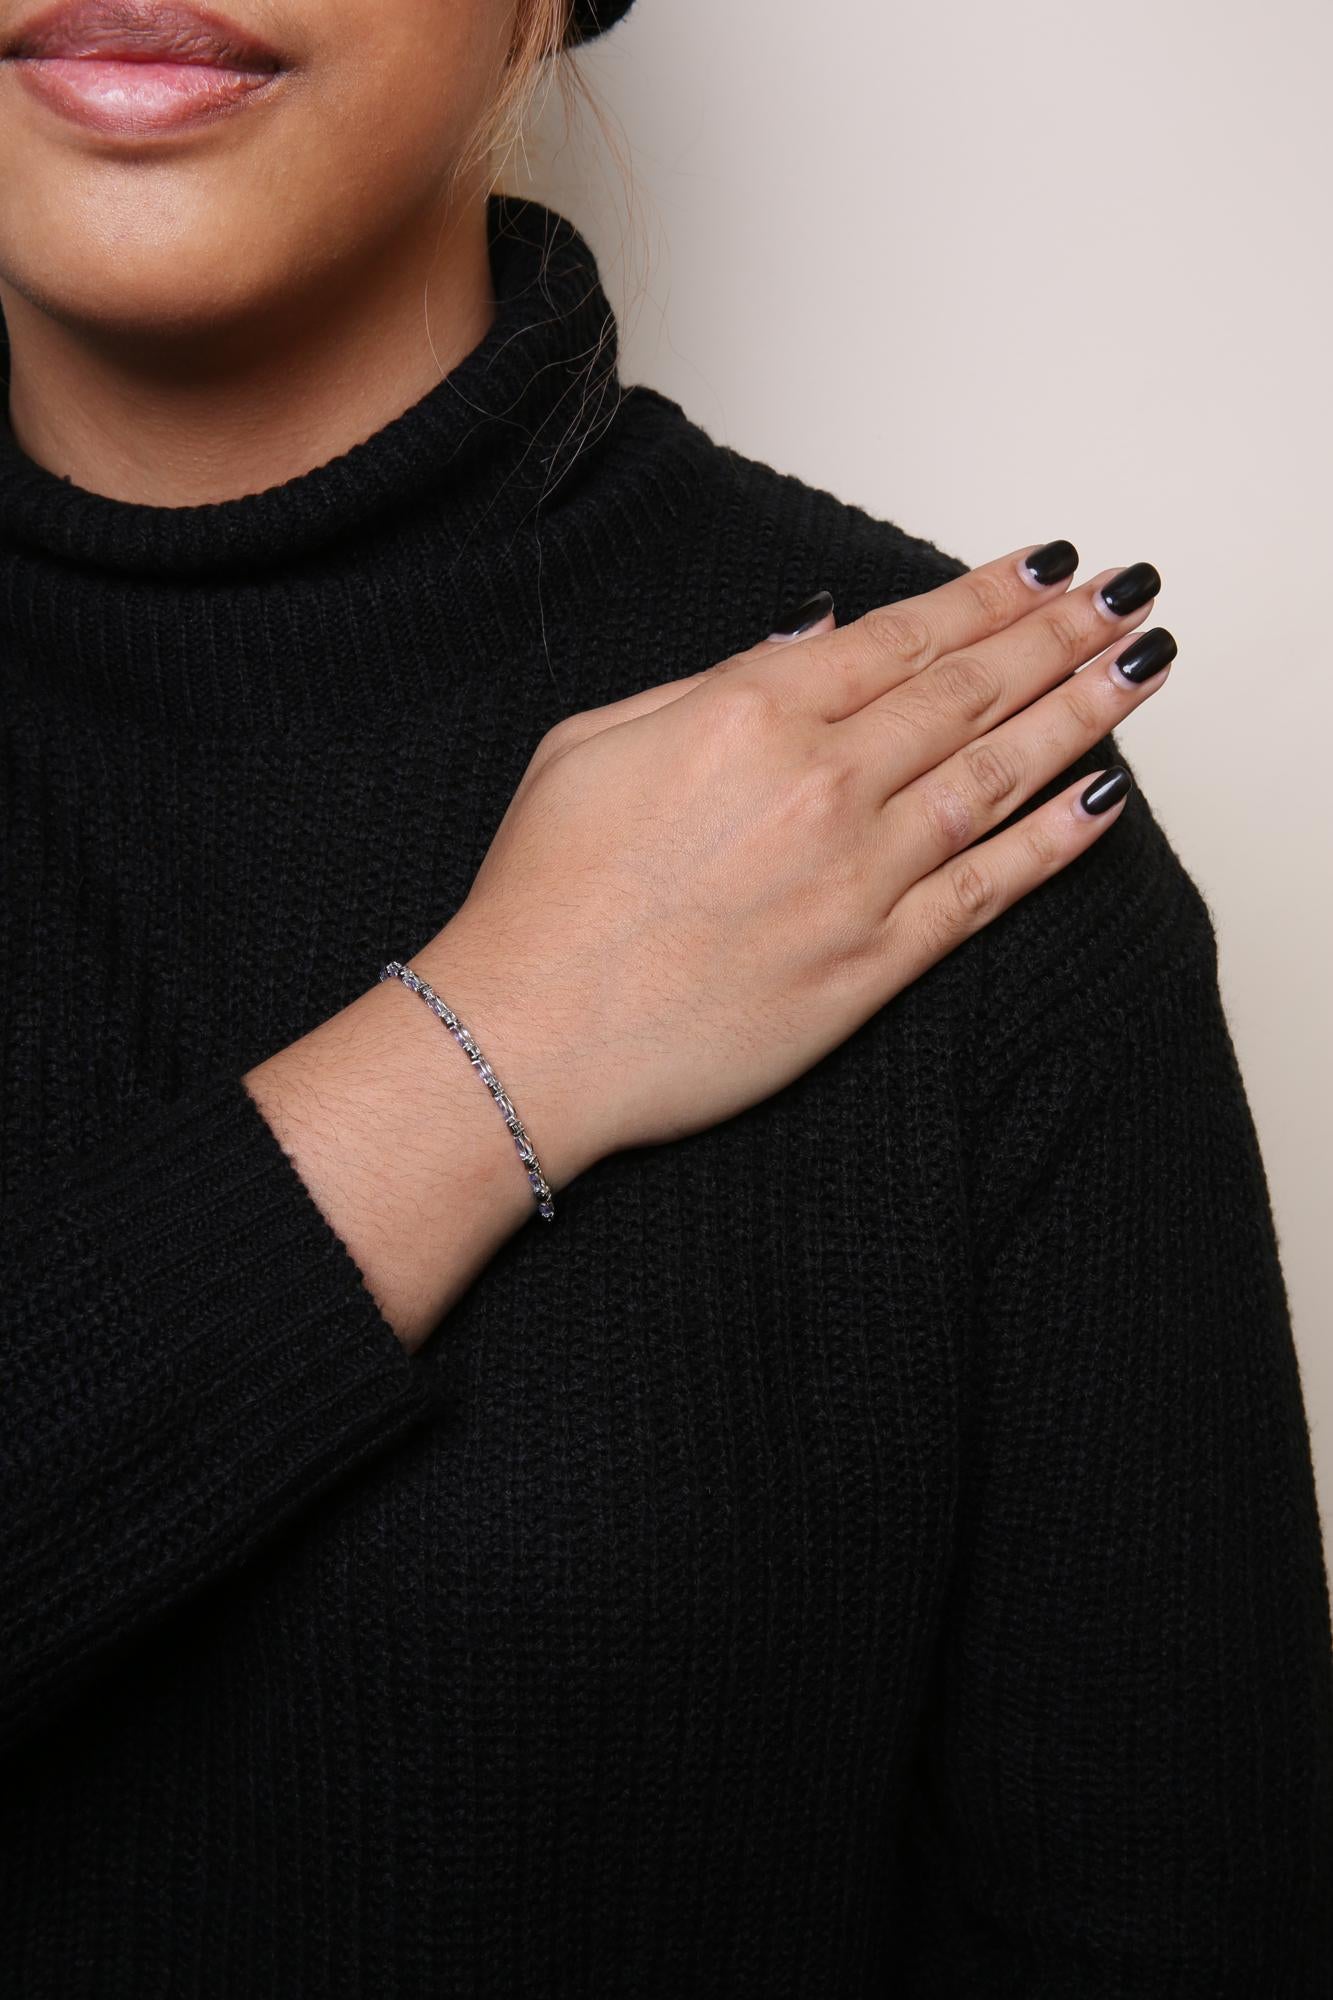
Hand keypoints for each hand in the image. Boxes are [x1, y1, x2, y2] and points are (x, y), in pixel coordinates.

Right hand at [423, 542, 1172, 1174]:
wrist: (528, 1035)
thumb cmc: (544, 894)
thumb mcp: (595, 738)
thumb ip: (719, 679)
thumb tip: (817, 634)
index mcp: (749, 714)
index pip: (903, 635)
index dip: (986, 595)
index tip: (1046, 566)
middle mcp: (821, 783)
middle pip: (970, 690)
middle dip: (1058, 635)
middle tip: (1122, 598)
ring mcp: (857, 875)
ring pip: (999, 775)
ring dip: (1081, 712)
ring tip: (1139, 667)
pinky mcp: (874, 964)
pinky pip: (989, 890)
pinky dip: (1055, 841)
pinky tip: (1107, 798)